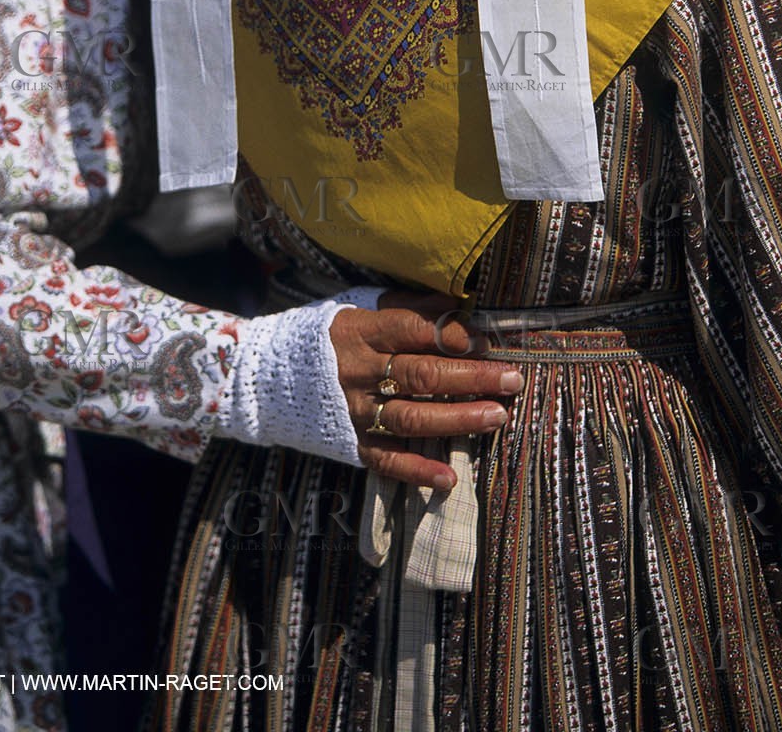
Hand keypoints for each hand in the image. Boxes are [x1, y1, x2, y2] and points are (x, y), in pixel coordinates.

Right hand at [327, 291, 523, 490]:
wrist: (268, 375)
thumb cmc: (327, 336)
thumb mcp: (358, 308)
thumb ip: (405, 305)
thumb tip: (455, 303)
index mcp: (362, 331)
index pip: (414, 331)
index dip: (454, 336)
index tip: (490, 341)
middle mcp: (359, 371)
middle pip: (422, 375)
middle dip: (472, 377)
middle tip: (512, 379)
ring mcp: (354, 410)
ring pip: (411, 418)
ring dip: (458, 420)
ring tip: (498, 416)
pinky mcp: (349, 442)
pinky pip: (386, 460)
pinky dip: (417, 471)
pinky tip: (450, 478)